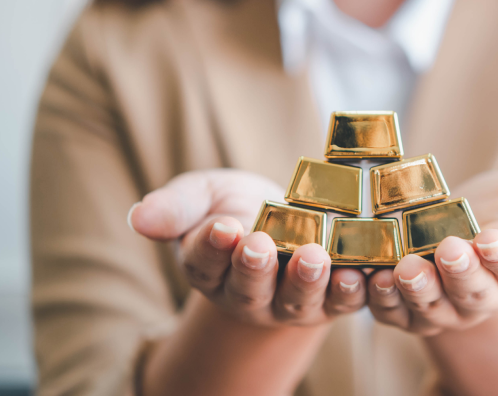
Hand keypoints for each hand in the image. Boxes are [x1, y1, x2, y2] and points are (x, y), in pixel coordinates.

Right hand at [128, 169, 366, 326]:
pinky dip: (352, 290)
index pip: (204, 263)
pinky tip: (360, 273)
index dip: (211, 246)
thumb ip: (175, 207)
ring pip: (296, 300)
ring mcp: (291, 302)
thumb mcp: (203, 195)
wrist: (289, 217)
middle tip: (258, 243)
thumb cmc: (235, 206)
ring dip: (306, 280)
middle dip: (254, 267)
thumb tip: (137, 216)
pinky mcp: (332, 300)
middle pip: (248, 289)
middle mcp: (248, 296)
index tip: (220, 226)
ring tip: (313, 255)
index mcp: (209, 271)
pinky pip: (343, 302)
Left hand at [366, 170, 497, 335]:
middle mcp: (483, 295)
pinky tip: (360, 277)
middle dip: (459, 274)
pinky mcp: (405, 306)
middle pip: (472, 293)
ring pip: (429, 308)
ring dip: (414, 291)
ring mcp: (443, 305)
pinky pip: (389, 310)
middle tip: (448, 250)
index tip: (492, 241)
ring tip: (403, 269)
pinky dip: (374, 298)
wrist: (468, 225)